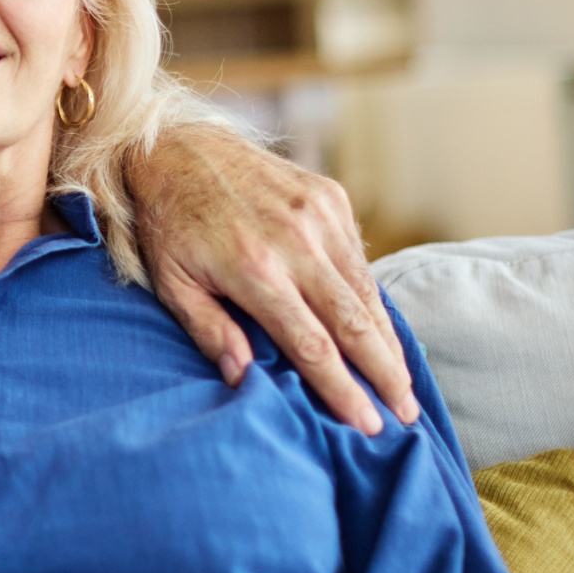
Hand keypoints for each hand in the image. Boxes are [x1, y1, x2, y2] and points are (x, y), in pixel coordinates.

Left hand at [126, 123, 419, 433]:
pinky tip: (377, 328)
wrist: (176, 147)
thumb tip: (245, 378)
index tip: (367, 425)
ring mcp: (317, 214)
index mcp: (254, 269)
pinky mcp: (329, 195)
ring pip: (366, 290)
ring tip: (403, 381)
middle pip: (354, 322)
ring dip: (388, 339)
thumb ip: (209, 330)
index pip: (313, 345)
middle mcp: (295, 240)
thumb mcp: (172, 282)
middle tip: (406, 415)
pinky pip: (358, 257)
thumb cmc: (168, 223)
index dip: (343, 389)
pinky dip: (370, 296)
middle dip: (384, 374)